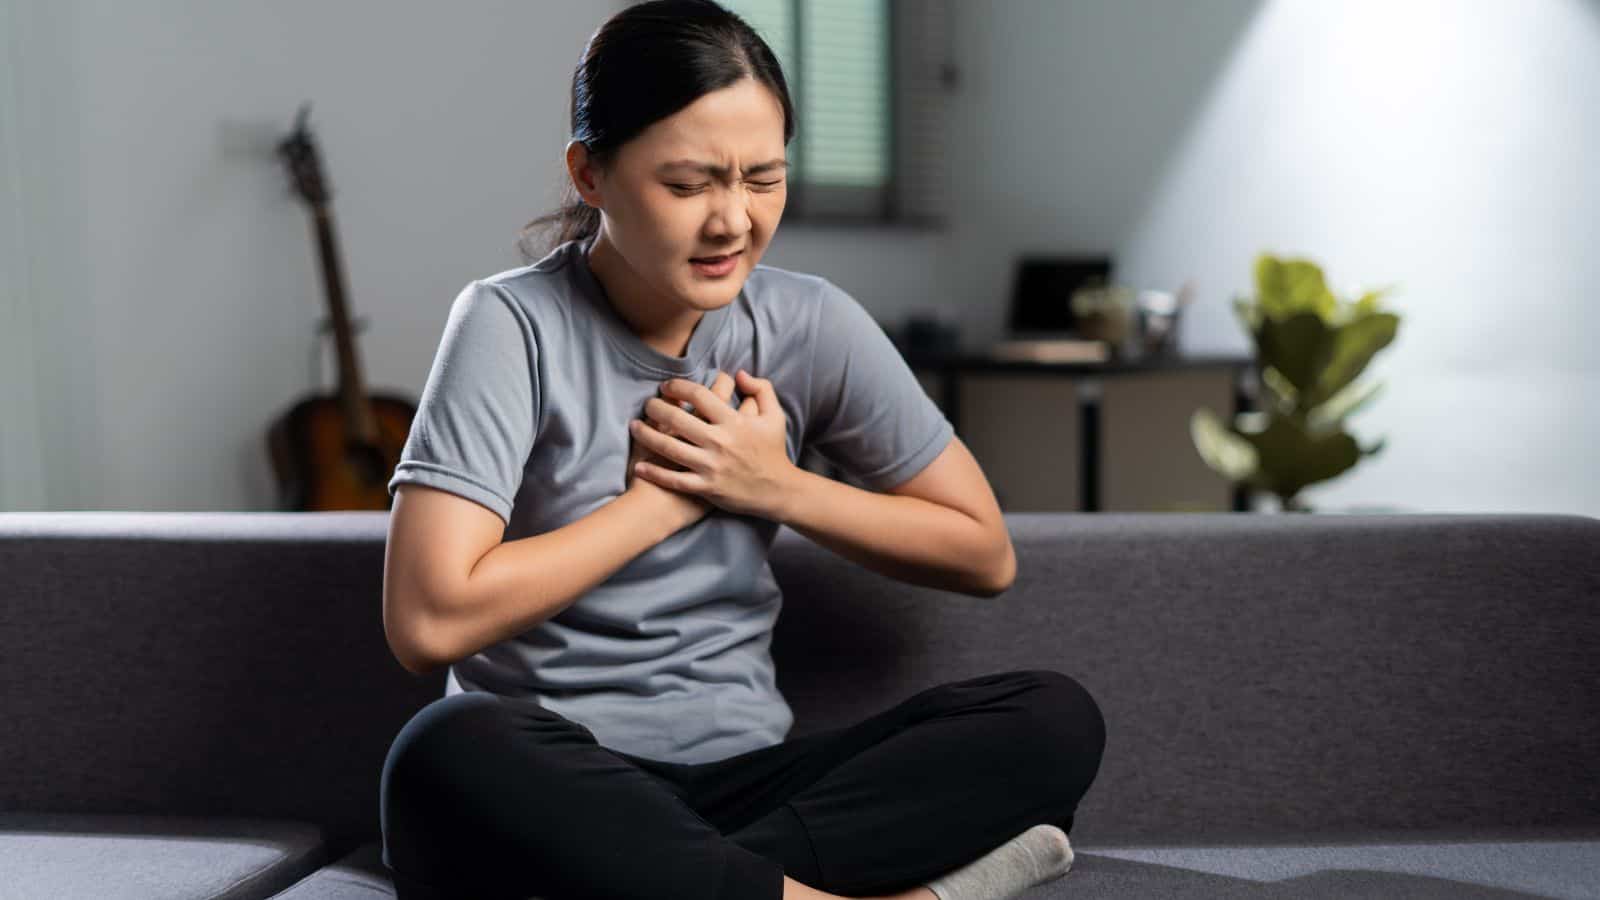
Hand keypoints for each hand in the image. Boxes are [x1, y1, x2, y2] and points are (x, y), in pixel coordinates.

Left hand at [629, 368, 795, 519]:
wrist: (778, 491)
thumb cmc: (773, 451)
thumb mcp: (775, 416)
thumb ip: (761, 389)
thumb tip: (739, 373)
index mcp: (735, 422)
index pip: (700, 395)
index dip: (678, 386)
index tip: (667, 386)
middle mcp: (720, 442)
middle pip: (678, 418)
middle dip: (656, 408)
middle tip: (647, 404)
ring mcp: (711, 466)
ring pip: (670, 447)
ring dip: (647, 435)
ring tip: (634, 426)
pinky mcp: (706, 488)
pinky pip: (674, 480)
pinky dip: (655, 473)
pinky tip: (639, 465)